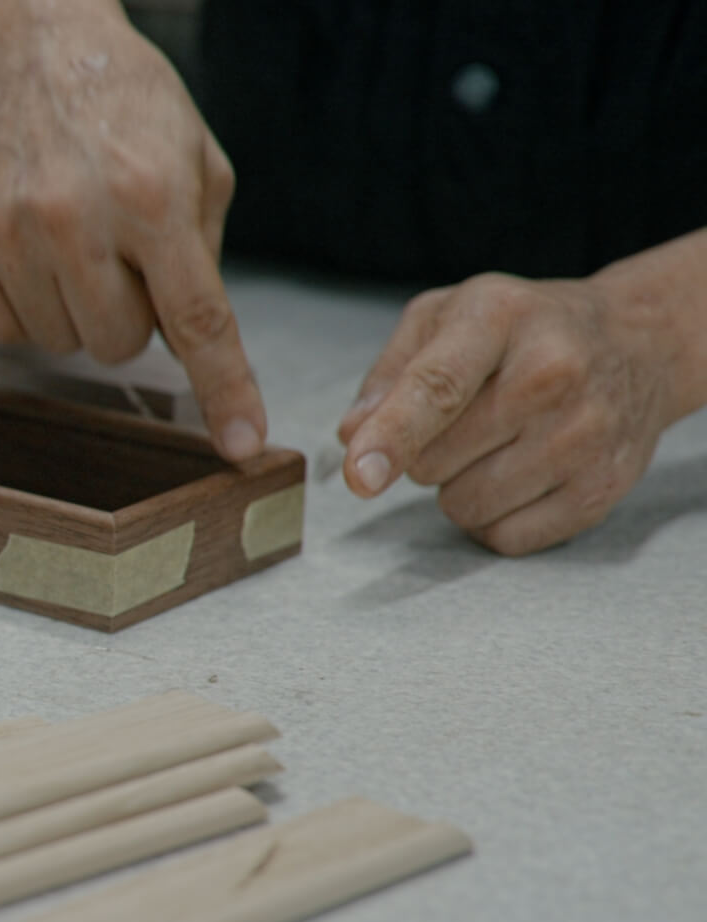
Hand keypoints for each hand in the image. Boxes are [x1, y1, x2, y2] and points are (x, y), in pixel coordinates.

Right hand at [0, 0, 264, 460]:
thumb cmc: (129, 110)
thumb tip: (199, 355)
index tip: (239, 444)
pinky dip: (26, 304)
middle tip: (126, 261)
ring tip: (77, 243)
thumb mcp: (199, 167)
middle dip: (131, 318)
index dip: (222, 389)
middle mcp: (73, 215)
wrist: (38, 53)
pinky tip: (33, 250)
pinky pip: (1, 327)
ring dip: (76, 310)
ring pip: (58, 343)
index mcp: (151, 194)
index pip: (195, 319)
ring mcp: (7, 228)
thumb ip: (202, 259)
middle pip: (117, 345)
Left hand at [338, 272, 688, 554]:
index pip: (437, 386)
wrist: (636, 343)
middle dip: (426, 452)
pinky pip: (507, 538)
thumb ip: (390, 372)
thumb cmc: (523, 330)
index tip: (361, 475)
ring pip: (466, 507)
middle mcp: (553, 374)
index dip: (393, 435)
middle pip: (435, 461)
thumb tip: (354, 434)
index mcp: (500, 319)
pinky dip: (495, 518)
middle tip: (466, 418)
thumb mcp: (447, 315)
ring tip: (497, 443)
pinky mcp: (603, 487)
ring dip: (459, 487)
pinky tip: (520, 474)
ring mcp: (585, 434)